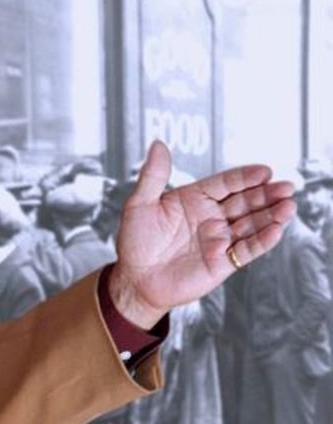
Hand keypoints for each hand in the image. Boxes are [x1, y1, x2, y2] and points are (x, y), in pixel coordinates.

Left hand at [109, 141, 295, 327]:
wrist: (134, 280)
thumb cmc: (134, 242)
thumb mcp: (139, 205)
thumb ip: (152, 176)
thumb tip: (157, 144)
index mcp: (195, 199)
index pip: (225, 183)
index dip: (245, 177)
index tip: (264, 171)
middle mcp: (211, 216)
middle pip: (245, 201)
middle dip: (267, 194)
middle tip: (286, 187)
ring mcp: (220, 238)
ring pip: (252, 223)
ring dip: (272, 215)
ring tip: (288, 206)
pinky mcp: (224, 261)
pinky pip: (248, 249)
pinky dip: (263, 240)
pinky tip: (276, 230)